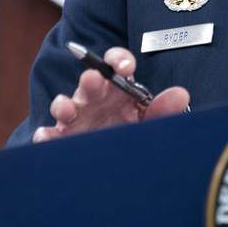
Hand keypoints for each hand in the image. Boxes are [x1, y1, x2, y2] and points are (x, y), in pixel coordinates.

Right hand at [31, 46, 189, 142]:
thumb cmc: (133, 134)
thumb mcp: (151, 123)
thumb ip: (164, 109)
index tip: (124, 67)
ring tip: (67, 110)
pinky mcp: (64, 137)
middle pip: (90, 82)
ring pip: (66, 105)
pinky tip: (47, 137)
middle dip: (91, 79)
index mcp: (119, 88)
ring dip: (64, 104)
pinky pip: (51, 134)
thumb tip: (181, 94)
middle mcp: (96, 99)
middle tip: (93, 79)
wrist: (121, 167)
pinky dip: (46, 135)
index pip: (117, 64)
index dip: (118, 60)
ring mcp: (78, 118)